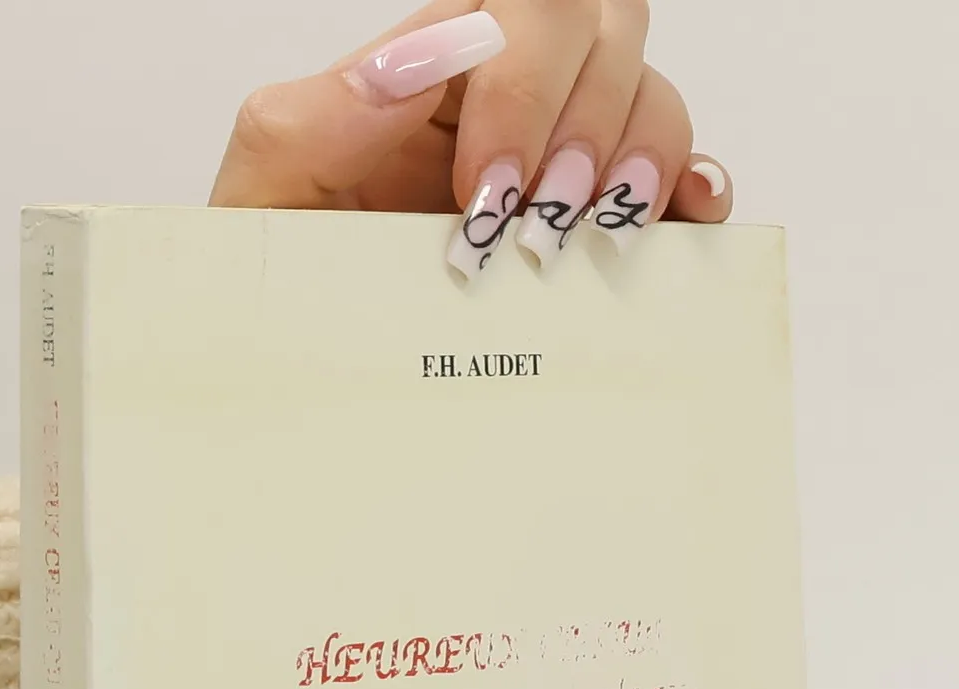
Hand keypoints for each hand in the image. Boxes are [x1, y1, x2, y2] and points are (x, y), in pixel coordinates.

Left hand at [209, 3, 730, 279]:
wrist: (311, 380)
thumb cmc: (287, 287)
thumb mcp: (265, 205)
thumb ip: (309, 124)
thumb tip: (408, 69)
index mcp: (426, 72)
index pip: (508, 10)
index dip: (518, 86)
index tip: (483, 192)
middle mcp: (503, 98)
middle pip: (594, 27)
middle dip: (579, 122)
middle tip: (538, 224)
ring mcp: (559, 157)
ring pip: (646, 91)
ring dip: (635, 159)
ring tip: (591, 238)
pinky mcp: (600, 224)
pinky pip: (679, 175)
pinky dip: (694, 190)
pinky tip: (678, 223)